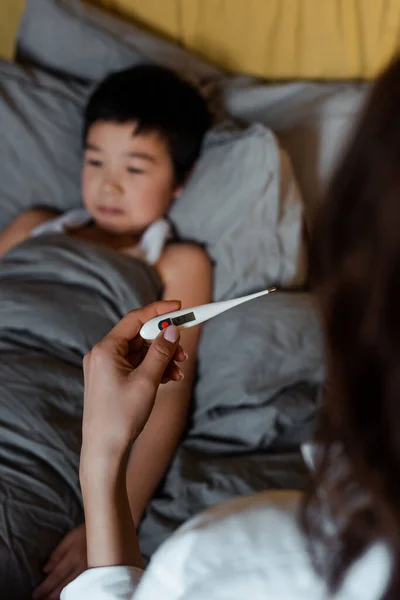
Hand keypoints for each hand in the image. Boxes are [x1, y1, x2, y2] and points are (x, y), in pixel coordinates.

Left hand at [33, 524, 86, 599]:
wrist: (106, 532)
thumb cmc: (85, 532)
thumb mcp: (70, 537)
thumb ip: (58, 553)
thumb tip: (46, 570)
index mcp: (73, 557)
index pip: (56, 576)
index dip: (45, 587)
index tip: (35, 595)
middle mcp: (81, 568)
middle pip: (63, 586)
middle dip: (50, 595)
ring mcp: (88, 573)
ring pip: (71, 589)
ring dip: (59, 596)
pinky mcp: (93, 574)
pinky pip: (80, 587)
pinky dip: (70, 593)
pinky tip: (64, 595)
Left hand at [81, 301, 185, 459]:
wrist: (104, 451)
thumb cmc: (121, 417)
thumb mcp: (147, 381)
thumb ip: (161, 352)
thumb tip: (173, 330)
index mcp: (105, 349)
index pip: (135, 319)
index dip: (159, 311)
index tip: (179, 307)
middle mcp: (102, 355)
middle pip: (139, 336)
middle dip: (164, 341)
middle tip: (184, 350)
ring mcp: (105, 368)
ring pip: (140, 353)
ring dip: (161, 358)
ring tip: (178, 370)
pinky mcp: (111, 381)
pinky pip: (136, 366)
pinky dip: (153, 369)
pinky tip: (168, 378)